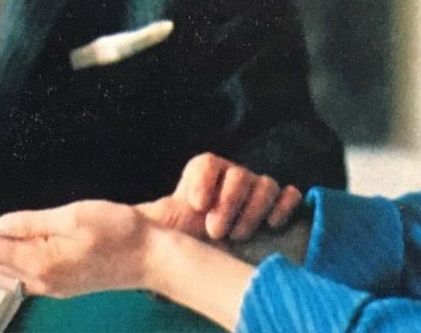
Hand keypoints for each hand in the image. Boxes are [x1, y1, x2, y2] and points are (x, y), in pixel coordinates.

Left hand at [0, 201, 153, 296]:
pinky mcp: (57, 286)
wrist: (151, 259)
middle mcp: (38, 281)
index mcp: (39, 262)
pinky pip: (16, 275)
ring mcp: (48, 287)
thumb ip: (30, 222)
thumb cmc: (120, 232)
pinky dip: (1, 260)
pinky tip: (2, 246)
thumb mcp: (73, 215)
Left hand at [138, 152, 301, 241]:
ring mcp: (256, 192)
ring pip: (265, 184)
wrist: (205, 256)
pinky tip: (273, 224)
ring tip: (237, 235)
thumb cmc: (182, 240)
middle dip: (229, 203)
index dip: (204, 180)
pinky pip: (289, 195)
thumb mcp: (160, 226)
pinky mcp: (276, 208)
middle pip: (238, 175)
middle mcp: (231, 178)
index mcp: (202, 174)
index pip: (206, 163)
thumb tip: (131, 217)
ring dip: (253, 209)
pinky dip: (285, 205)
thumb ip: (150, 218)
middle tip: (215, 231)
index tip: (196, 206)